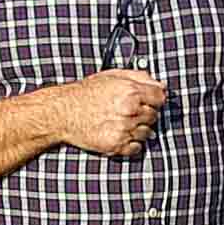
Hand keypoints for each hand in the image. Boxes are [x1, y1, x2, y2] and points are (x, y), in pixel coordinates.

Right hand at [46, 68, 171, 161]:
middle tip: (131, 112)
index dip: (155, 98)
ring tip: (123, 123)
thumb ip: (139, 77)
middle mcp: (130, 111)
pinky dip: (132, 143)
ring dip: (139, 129)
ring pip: (147, 133)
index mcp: (131, 92)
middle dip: (145, 113)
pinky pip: (137, 148)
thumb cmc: (84, 94)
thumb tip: (158, 84)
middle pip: (154, 116)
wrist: (63, 113)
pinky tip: (121, 134)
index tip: (150, 100)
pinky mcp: (116, 145)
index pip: (160, 97)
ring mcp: (124, 130)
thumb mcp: (112, 76)